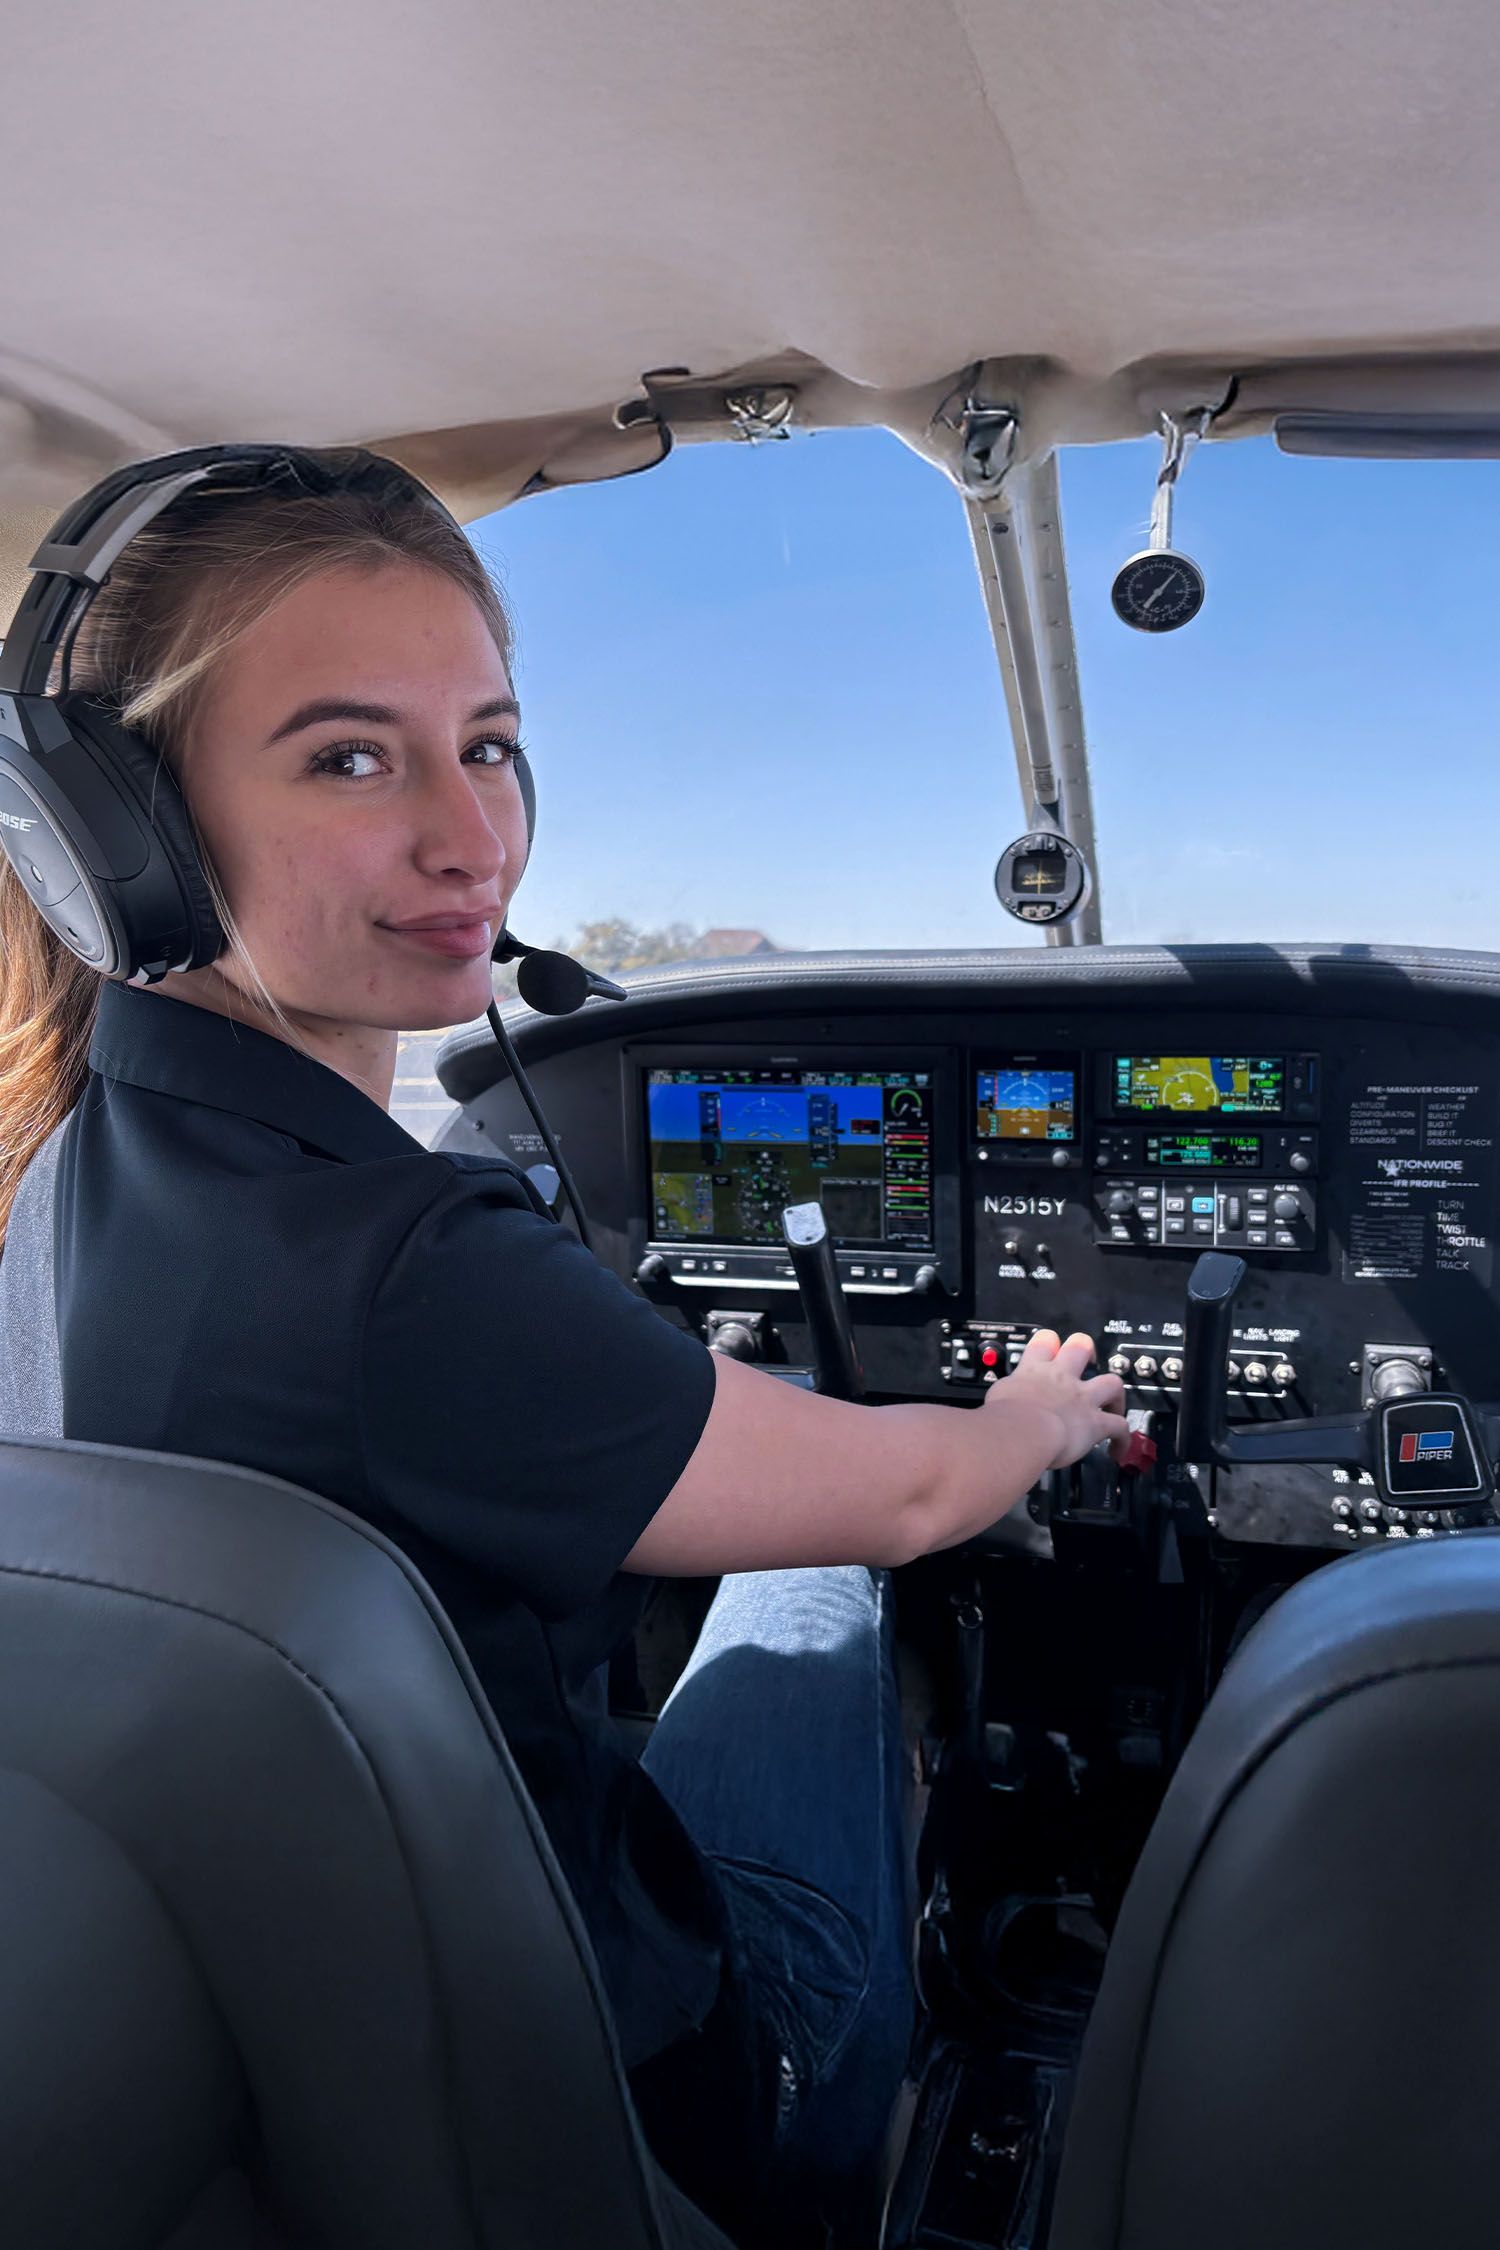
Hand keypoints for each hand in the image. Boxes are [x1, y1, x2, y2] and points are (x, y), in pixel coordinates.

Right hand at [985, 1328, 1127, 1469]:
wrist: (1022, 1431)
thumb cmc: (1002, 1416)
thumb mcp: (996, 1396)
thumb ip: (1005, 1395)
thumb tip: (998, 1404)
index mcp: (1034, 1370)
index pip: (1044, 1341)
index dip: (1049, 1344)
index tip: (1050, 1353)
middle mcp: (1061, 1378)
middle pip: (1081, 1347)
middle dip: (1085, 1353)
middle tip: (1085, 1365)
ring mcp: (1083, 1398)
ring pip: (1112, 1382)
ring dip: (1115, 1394)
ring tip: (1112, 1406)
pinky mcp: (1096, 1423)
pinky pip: (1119, 1427)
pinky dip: (1122, 1438)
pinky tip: (1119, 1449)